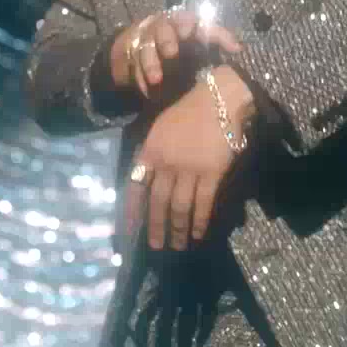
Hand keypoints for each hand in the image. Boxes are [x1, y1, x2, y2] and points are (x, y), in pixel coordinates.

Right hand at [110, 10, 242, 99]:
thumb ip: (218, 40)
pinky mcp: (131, 52)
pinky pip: (134, 64)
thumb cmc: (182, 41)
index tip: (188, 33)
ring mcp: (145, 38)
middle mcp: (163, 26)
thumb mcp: (200, 39)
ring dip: (150, 62)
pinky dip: (140, 77)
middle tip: (171, 52)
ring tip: (156, 79)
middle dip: (167, 39)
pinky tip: (147, 90)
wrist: (147, 44)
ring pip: (145, 46)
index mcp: (183, 21)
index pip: (190, 19)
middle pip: (163, 27)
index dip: (191, 25)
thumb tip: (239, 49)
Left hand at [124, 72, 252, 250]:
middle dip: (156, 227)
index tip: (129, 232)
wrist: (218, 99)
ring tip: (178, 246)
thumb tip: (144, 179)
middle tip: (156, 247)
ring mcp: (189, 169)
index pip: (135, 187)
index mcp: (150, 151)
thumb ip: (151, 154)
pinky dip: (199, 221)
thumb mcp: (159, 128)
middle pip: (157, 202)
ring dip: (177, 229)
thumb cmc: (188, 112)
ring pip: (180, 207)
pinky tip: (198, 234)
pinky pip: (203, 203)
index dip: (132, 211)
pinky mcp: (212, 173)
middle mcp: (166, 163)